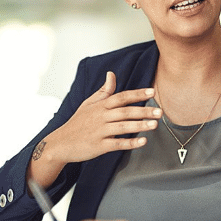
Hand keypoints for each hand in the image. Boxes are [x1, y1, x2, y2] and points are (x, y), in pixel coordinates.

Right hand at [29, 71, 161, 186]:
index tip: (152, 92)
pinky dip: (130, 143)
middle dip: (143, 111)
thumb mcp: (88, 104)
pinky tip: (142, 141)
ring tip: (154, 125)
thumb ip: (103, 91)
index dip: (137, 94)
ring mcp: (100, 132)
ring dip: (139, 125)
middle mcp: (101, 117)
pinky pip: (117, 144)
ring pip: (122, 127)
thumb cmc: (77, 123)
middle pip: (125, 111)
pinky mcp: (99, 146)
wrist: (60, 143)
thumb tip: (111, 74)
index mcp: (100, 106)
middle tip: (160, 111)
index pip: (121, 97)